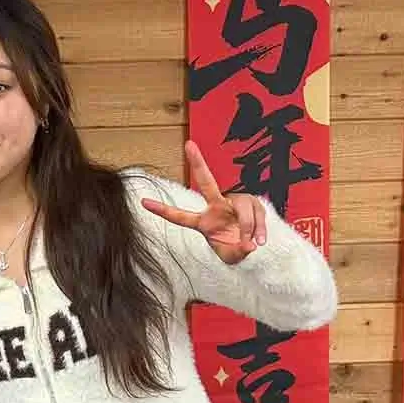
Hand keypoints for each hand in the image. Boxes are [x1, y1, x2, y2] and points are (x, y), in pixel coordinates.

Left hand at [140, 139, 267, 264]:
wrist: (252, 248)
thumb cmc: (235, 250)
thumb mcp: (232, 256)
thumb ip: (237, 252)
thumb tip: (248, 245)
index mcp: (204, 222)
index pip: (180, 216)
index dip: (162, 210)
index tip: (143, 202)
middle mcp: (217, 207)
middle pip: (207, 183)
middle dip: (198, 163)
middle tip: (189, 145)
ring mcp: (235, 203)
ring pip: (242, 208)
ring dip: (248, 226)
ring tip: (251, 243)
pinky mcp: (252, 203)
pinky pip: (257, 214)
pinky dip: (259, 229)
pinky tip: (260, 240)